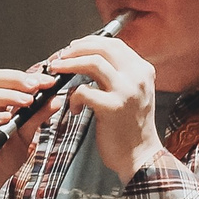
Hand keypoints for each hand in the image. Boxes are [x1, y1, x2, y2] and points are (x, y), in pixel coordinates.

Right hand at [0, 66, 56, 198]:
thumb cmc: (1, 158)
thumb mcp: (25, 135)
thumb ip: (37, 117)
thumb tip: (56, 100)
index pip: (3, 79)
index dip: (25, 77)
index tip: (48, 81)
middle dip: (16, 81)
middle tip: (37, 86)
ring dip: (7, 97)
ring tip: (27, 101)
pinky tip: (6, 119)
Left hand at [48, 31, 162, 181]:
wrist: (141, 156)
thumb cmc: (132, 127)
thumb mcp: (133, 93)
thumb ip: (119, 75)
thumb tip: (91, 58)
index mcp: (143, 70)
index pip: (114, 44)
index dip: (89, 42)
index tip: (73, 48)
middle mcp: (137, 77)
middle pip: (103, 48)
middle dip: (76, 49)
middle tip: (59, 57)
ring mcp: (126, 91)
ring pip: (92, 62)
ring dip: (69, 64)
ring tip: (56, 71)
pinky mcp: (112, 107)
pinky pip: (83, 91)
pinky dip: (72, 97)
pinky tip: (73, 108)